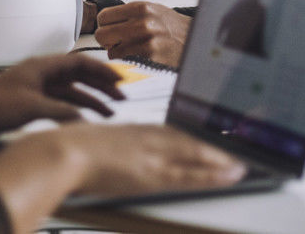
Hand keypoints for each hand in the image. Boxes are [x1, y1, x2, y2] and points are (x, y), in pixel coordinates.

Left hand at [0, 53, 124, 141]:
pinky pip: (60, 104)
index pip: (79, 63)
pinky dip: (74, 111)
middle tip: (121, 97)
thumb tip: (85, 118)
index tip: (120, 79)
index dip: (101, 70)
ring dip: (90, 101)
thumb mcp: (31, 108)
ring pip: (71, 92)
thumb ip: (61, 112)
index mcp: (41, 67)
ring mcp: (36, 89)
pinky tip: (84, 121)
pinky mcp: (30, 104)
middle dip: (101, 86)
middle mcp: (41, 75)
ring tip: (110, 113)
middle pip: (78, 76)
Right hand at [0, 124, 245, 229]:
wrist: (61, 154)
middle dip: (217, 144)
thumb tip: (124, 154)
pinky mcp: (150, 173)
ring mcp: (152, 155)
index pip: (176, 131)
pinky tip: (228, 172)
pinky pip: (189, 173)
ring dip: (221, 159)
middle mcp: (149, 139)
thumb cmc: (71, 151)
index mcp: (137, 131)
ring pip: (196, 154)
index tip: (215, 134)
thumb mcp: (99, 143)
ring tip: (242, 161)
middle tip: (243, 142)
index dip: (198, 135)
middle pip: (190, 140)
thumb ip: (117, 148)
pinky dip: (211, 172)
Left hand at [94, 1, 190, 65]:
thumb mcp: (152, 10)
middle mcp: (142, 22)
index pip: (103, 16)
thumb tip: (104, 20)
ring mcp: (145, 41)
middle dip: (107, 40)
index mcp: (140, 7)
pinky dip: (127, 61)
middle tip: (117, 41)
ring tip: (131, 49)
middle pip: (102, 35)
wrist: (194, 40)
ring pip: (110, 51)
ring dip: (117, 52)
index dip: (105, 25)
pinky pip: (123, 62)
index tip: (111, 29)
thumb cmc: (171, 26)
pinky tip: (138, 56)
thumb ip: (129, 13)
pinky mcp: (149, 58)